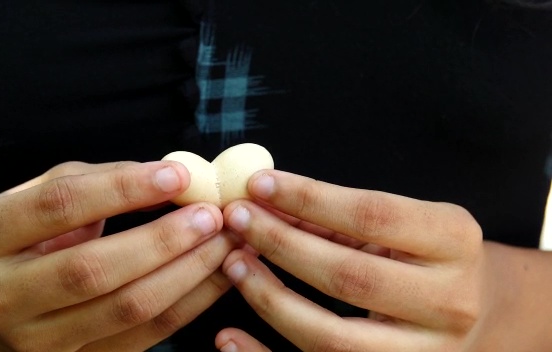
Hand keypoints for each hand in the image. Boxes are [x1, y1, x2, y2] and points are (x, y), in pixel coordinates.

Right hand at [0, 161, 239, 350]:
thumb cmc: (27, 233)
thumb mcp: (44, 194)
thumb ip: (99, 182)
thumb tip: (175, 178)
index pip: (58, 206)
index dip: (123, 188)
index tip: (178, 175)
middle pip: (91, 269)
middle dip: (163, 239)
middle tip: (212, 215)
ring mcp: (32, 341)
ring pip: (125, 309)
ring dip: (187, 272)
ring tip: (226, 241)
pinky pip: (146, 335)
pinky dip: (190, 302)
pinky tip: (217, 274)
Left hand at [217, 169, 488, 350]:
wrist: (470, 309)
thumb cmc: (421, 253)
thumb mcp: (397, 221)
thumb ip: (336, 215)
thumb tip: (264, 203)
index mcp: (455, 242)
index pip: (371, 215)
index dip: (309, 198)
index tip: (258, 184)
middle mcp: (450, 302)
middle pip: (349, 277)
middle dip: (281, 245)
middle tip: (237, 220)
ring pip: (331, 338)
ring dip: (270, 299)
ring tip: (234, 265)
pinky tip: (228, 337)